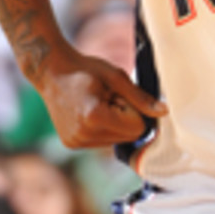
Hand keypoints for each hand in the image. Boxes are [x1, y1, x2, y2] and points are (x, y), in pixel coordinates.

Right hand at [39, 44, 166, 149]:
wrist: (51, 71)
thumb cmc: (85, 69)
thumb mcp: (116, 77)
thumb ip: (140, 98)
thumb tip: (163, 112)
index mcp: (94, 118)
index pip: (138, 128)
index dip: (133, 109)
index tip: (117, 95)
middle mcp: (84, 135)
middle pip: (129, 137)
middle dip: (126, 118)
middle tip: (108, 98)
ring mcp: (76, 143)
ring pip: (117, 141)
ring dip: (115, 124)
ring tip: (98, 104)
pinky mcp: (72, 144)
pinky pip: (103, 141)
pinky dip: (103, 128)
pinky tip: (89, 113)